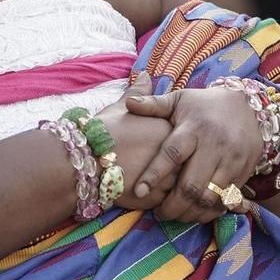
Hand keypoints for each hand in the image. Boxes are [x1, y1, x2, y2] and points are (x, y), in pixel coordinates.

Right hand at [86, 73, 173, 211]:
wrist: (88, 159)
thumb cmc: (104, 132)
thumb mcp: (122, 108)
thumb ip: (138, 94)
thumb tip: (144, 74)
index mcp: (170, 130)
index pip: (186, 141)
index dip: (178, 147)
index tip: (162, 151)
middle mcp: (176, 153)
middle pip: (191, 165)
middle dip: (185, 171)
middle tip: (173, 174)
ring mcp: (169, 176)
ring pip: (184, 187)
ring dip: (182, 192)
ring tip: (172, 192)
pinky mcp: (159, 197)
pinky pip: (172, 204)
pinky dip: (170, 205)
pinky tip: (163, 204)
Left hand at [122, 80, 265, 223]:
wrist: (246, 105)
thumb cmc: (204, 105)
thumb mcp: (180, 99)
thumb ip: (154, 105)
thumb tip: (129, 103)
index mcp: (194, 128)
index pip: (172, 154)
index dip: (154, 175)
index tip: (139, 192)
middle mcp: (215, 145)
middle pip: (191, 185)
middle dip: (172, 205)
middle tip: (159, 214)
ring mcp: (232, 160)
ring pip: (209, 197)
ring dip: (190, 213)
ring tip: (176, 216)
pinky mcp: (244, 171)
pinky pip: (226, 199)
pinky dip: (210, 212)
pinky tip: (197, 214)